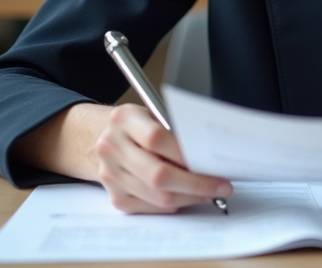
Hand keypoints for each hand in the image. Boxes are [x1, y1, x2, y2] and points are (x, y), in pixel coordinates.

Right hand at [93, 103, 232, 213]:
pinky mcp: (115, 196)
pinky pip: (151, 207)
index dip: (186, 155)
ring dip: (190, 197)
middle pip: (158, 175)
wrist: (101, 138)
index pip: (157, 139)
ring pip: (157, 196)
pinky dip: (174, 204)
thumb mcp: (152, 114)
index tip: (212, 164)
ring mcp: (110, 175)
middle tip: (221, 186)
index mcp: (124, 120)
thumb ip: (174, 131)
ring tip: (210, 192)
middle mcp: (112, 148)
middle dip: (196, 184)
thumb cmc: (138, 125)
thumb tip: (208, 155)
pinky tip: (188, 197)